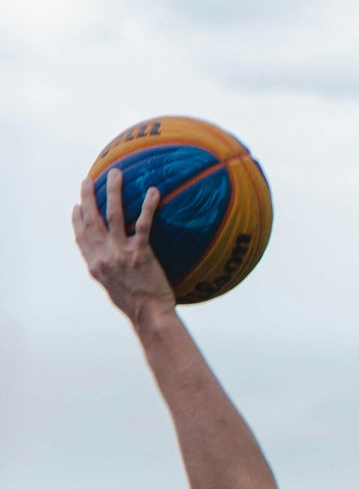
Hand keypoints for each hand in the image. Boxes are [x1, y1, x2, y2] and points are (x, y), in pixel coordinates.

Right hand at [74, 169, 175, 322]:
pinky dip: (147, 206)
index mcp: (95, 266)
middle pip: (91, 221)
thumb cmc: (135, 305)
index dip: (77, 220)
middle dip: (87, 198)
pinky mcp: (140, 254)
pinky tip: (152, 191)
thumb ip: (108, 271)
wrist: (149, 316)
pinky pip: (143, 224)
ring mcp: (120, 254)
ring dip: (112, 192)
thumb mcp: (113, 288)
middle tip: (87, 180)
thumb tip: (109, 261)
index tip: (77, 206)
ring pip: (113, 215)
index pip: (80, 238)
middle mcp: (103, 257)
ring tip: (114, 173)